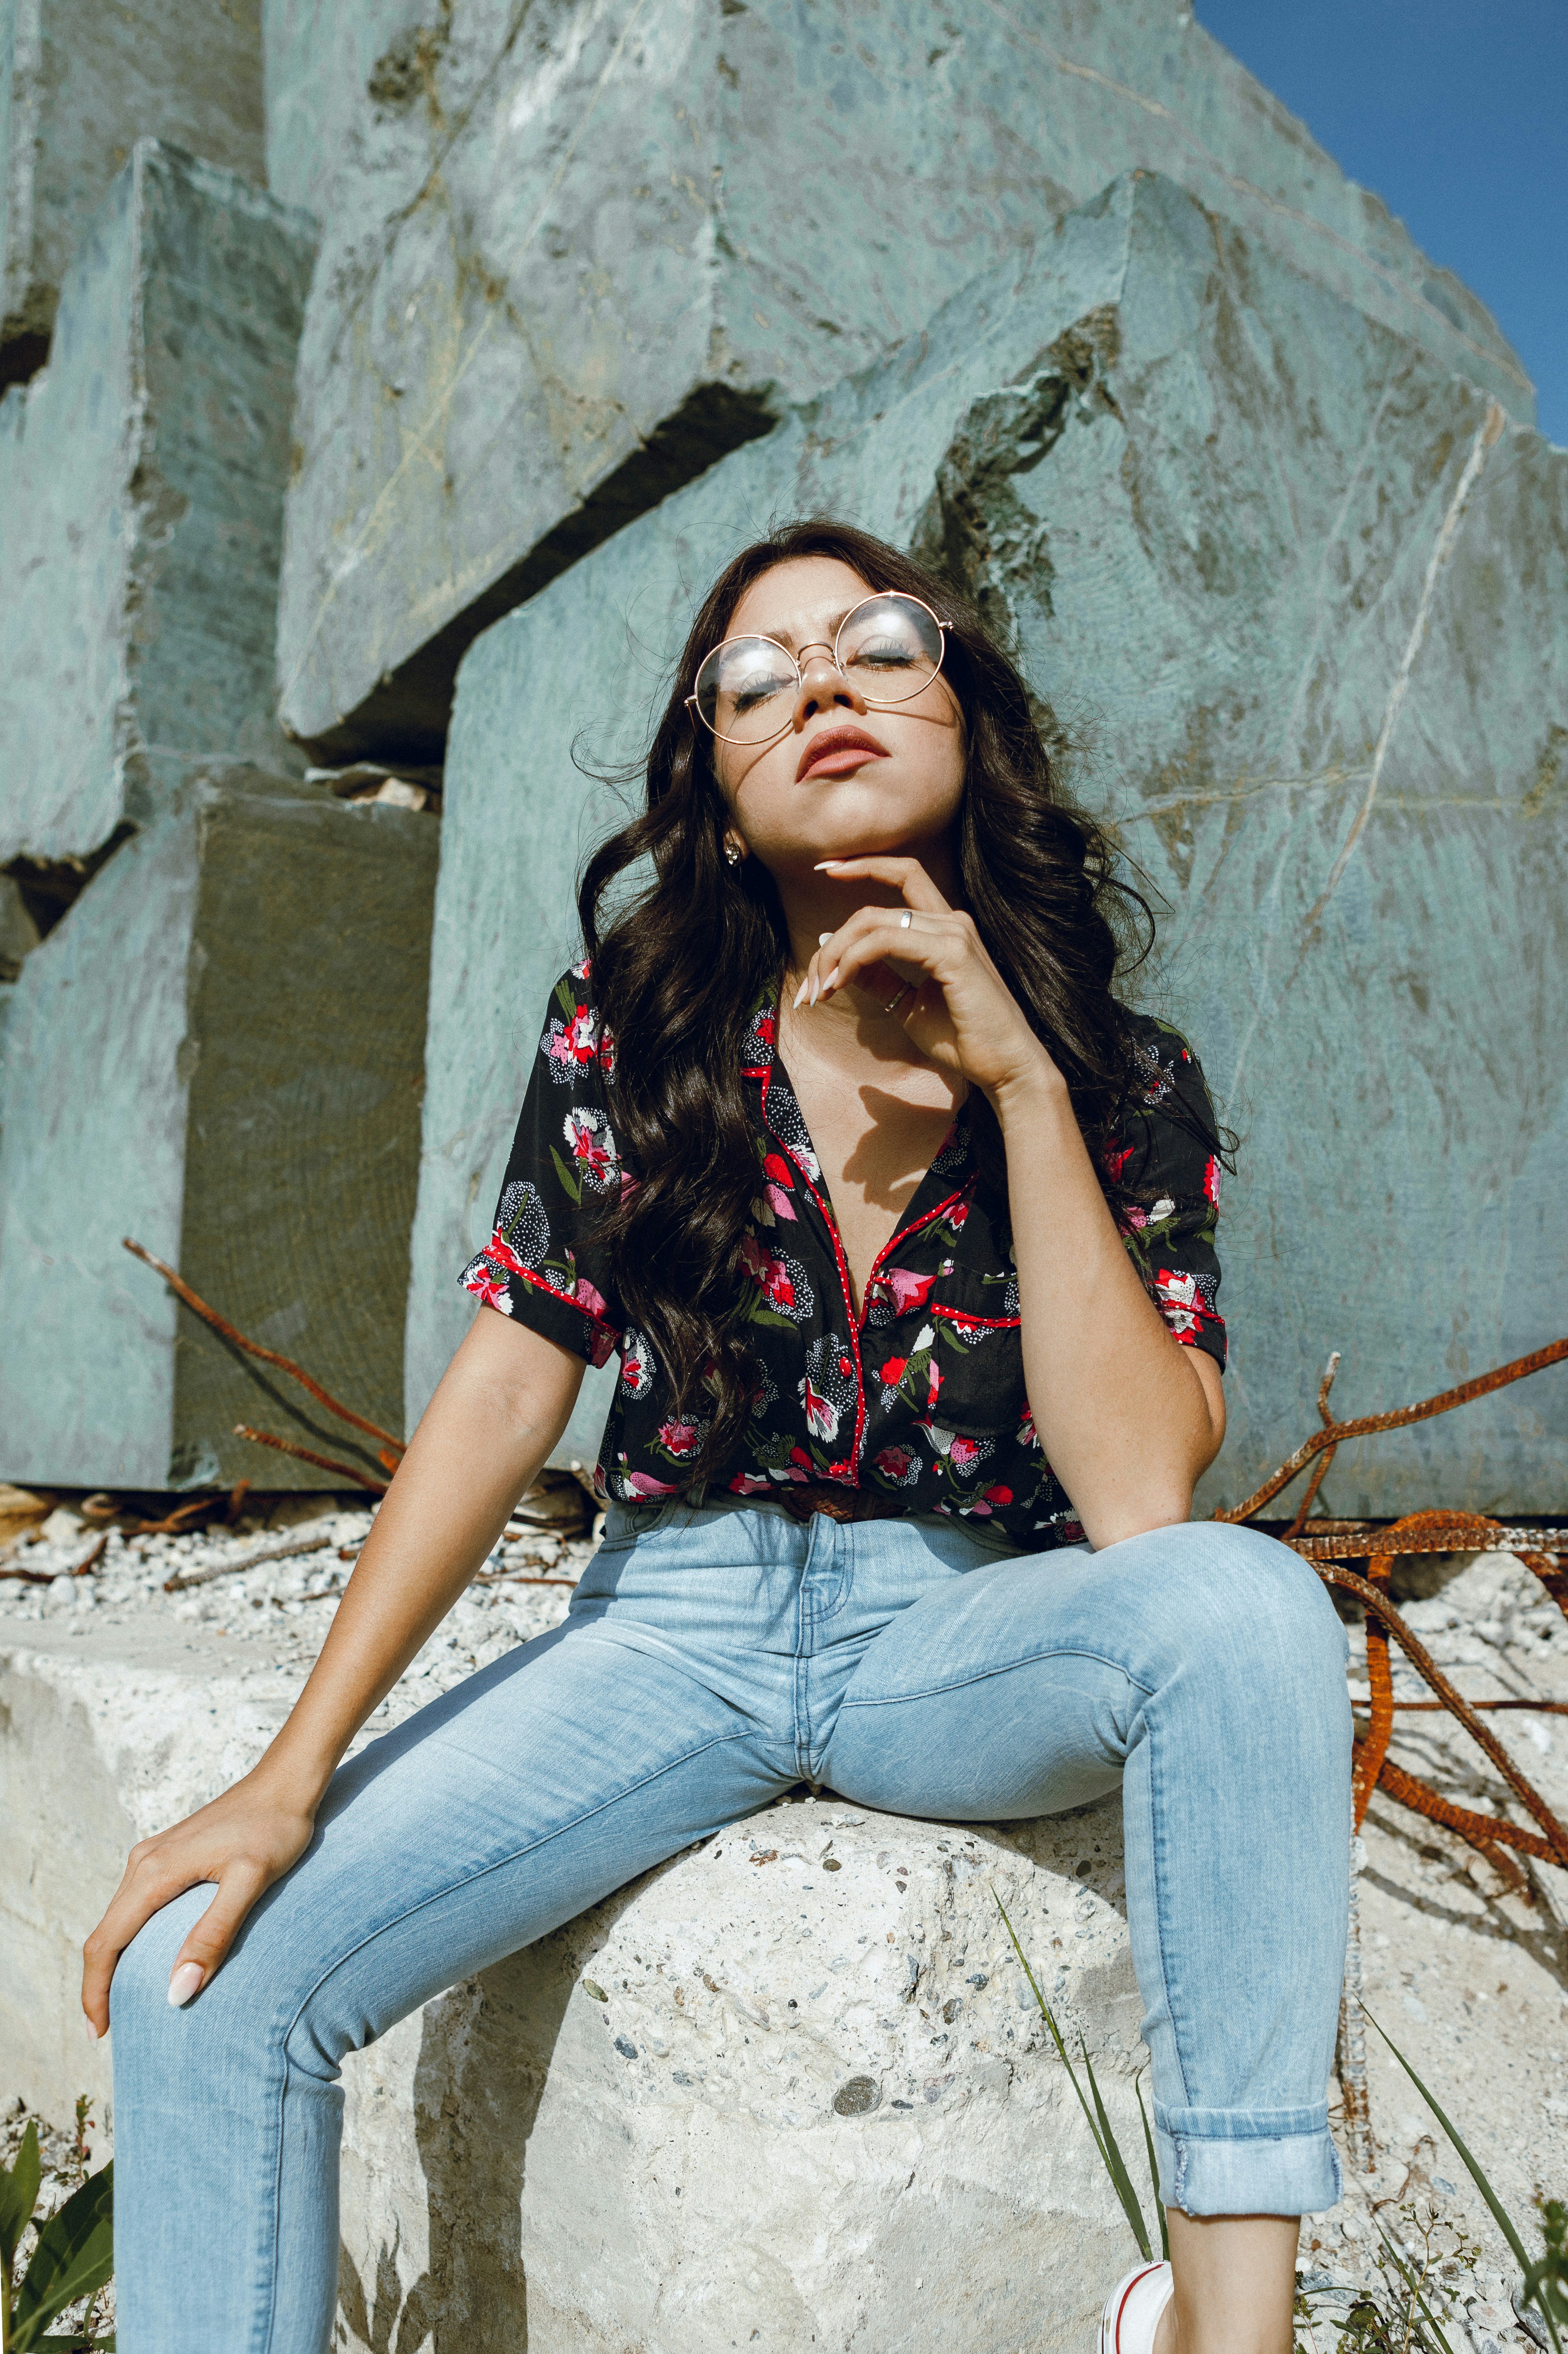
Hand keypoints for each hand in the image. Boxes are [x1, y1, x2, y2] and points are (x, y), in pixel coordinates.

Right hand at [82, 1771, 317, 2032]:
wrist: (287, 1781)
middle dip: (101, 1984)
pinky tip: (151, 1960)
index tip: (102, 2033)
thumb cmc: (274, 1828)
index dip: (96, 1991)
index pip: (105, 1943)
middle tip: (113, 2030)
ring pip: (118, 1920)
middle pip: (104, 1934)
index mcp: (154, 1873)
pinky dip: (132, 1939)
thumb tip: (176, 1992)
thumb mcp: (250, 1883)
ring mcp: (152, 1856)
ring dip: (115, 1962)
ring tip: (128, 2004)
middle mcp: (143, 1863)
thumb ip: (213, 1934)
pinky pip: (136, 1905)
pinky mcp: (168, 1855)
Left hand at [794, 855, 1057, 1102]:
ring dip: (835, 954)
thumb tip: (833, 950)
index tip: (825, 868)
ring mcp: (954, 934)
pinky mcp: (953, 954)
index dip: (864, 863)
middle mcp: (951, 921)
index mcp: (945, 927)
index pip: (903, 873)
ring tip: (819, 991)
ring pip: (873, 922)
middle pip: (873, 909)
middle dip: (831, 944)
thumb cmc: (963, 1039)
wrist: (1005, 1067)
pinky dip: (854, 959)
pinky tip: (839, 984)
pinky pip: (886, 942)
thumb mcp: (907, 1004)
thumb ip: (877, 975)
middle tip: (809, 986)